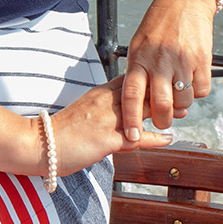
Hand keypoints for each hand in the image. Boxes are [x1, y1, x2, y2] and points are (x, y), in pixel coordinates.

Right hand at [49, 78, 171, 174]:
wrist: (40, 145)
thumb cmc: (61, 131)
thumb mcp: (84, 109)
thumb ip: (102, 105)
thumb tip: (118, 105)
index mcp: (100, 93)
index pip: (131, 79)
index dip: (151, 79)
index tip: (167, 79)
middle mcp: (106, 102)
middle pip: (141, 90)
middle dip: (164, 90)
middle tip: (183, 92)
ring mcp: (107, 120)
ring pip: (142, 109)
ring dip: (164, 110)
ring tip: (183, 111)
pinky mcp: (107, 139)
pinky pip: (136, 137)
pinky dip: (155, 138)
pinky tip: (168, 138)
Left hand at [119, 0, 216, 140]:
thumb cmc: (160, 22)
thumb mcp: (139, 43)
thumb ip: (138, 71)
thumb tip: (138, 102)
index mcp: (140, 57)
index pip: (132, 95)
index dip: (131, 120)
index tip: (131, 138)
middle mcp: (160, 60)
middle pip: (160, 106)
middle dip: (161, 120)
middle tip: (162, 120)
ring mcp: (183, 60)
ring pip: (183, 102)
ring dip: (181, 105)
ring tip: (178, 92)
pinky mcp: (203, 60)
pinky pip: (202, 90)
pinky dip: (197, 91)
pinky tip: (192, 78)